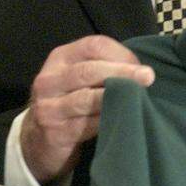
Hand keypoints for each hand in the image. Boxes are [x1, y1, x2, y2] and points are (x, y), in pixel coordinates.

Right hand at [20, 35, 153, 184]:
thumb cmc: (68, 102)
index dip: (120, 53)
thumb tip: (141, 69)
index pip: (92, 45)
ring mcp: (49, 107)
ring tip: (139, 98)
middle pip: (89, 70)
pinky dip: (108, 120)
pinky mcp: (55, 133)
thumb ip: (101, 68)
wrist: (37, 141)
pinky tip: (124, 119)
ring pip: (87, 98)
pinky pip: (87, 125)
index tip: (140, 64)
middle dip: (122, 72)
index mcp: (60, 58)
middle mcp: (50, 79)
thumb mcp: (77, 78)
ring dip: (117, 97)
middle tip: (148, 77)